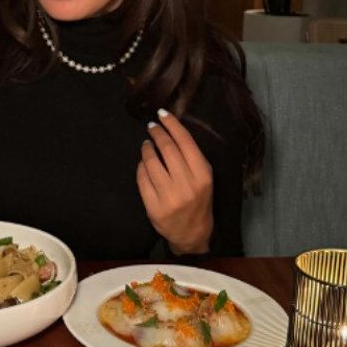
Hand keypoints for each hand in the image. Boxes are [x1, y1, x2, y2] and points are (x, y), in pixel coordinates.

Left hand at [137, 108, 213, 254]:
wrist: (192, 232)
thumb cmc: (200, 199)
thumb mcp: (205, 177)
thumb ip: (192, 157)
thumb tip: (171, 132)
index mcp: (203, 174)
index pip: (185, 142)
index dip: (172, 125)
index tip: (162, 113)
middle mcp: (187, 184)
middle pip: (167, 149)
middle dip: (157, 133)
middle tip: (151, 127)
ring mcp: (169, 197)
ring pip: (151, 162)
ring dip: (147, 149)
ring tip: (147, 144)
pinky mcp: (153, 206)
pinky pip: (142, 178)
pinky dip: (141, 167)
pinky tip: (144, 163)